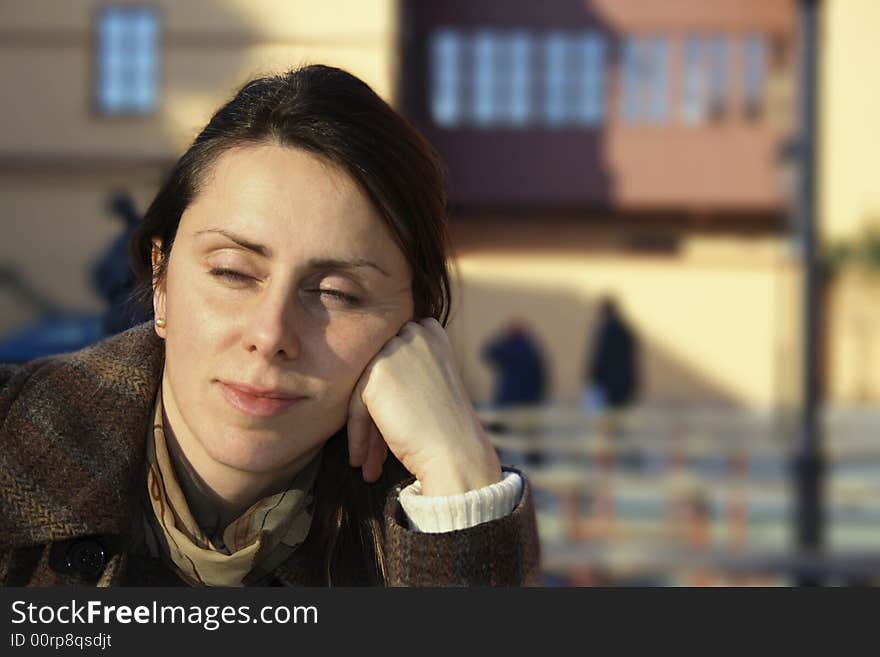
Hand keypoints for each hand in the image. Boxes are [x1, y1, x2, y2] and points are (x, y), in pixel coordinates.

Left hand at [347, 318, 501, 495]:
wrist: (457, 453)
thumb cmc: (450, 428)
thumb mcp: (434, 384)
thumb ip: (407, 372)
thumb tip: (374, 383)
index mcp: (432, 333)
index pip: (394, 358)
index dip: (390, 396)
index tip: (388, 428)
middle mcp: (413, 334)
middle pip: (377, 376)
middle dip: (375, 416)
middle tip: (376, 453)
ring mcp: (394, 351)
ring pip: (364, 392)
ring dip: (366, 431)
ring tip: (368, 464)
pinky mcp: (376, 375)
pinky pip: (356, 407)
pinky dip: (358, 436)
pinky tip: (363, 462)